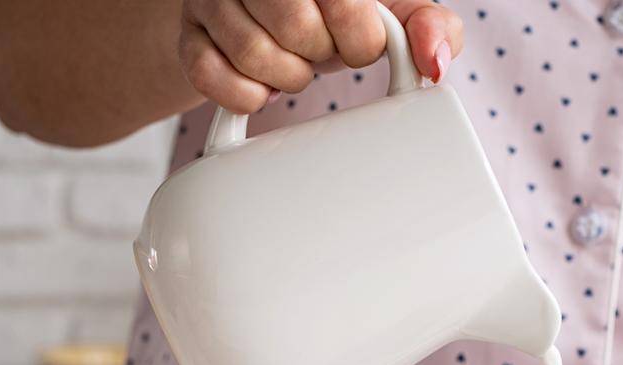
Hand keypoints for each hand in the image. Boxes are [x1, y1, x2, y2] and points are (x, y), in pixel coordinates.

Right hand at [180, 0, 462, 112]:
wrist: (272, 18)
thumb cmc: (338, 13)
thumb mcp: (390, 12)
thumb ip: (428, 26)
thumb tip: (435, 64)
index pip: (343, 1)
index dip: (360, 37)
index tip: (359, 41)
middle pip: (294, 24)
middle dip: (320, 56)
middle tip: (322, 53)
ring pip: (249, 53)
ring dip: (285, 78)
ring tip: (295, 67)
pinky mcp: (188, 35)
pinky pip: (210, 76)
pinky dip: (244, 96)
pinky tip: (261, 86)